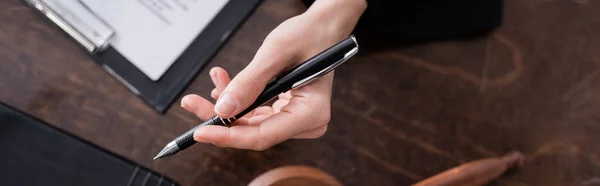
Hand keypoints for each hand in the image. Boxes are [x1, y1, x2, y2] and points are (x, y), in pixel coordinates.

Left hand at [180, 0, 365, 149]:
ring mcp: (297, 118)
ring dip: (228, 106)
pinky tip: (226, 84)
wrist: (323, 26)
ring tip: (214, 83)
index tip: (202, 132)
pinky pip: (257, 113)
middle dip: (222, 118)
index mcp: (311, 113)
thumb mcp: (275, 54)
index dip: (229, 137)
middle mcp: (307, 122)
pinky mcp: (288, 111)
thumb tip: (223, 108)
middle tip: (193, 103)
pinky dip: (240, 100)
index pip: (263, 136)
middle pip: (254, 132)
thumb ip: (249, 83)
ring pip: (251, 123)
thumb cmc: (310, 35)